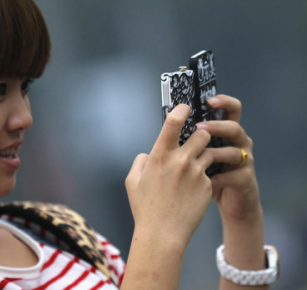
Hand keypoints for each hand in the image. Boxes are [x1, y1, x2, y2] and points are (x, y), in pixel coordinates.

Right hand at [125, 104, 213, 244]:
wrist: (163, 234)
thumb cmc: (144, 207)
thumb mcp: (132, 181)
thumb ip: (140, 161)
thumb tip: (149, 155)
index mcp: (160, 155)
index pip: (174, 122)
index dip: (182, 110)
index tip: (185, 107)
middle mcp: (180, 160)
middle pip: (202, 133)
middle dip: (201, 134)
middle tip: (196, 140)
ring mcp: (196, 173)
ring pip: (209, 151)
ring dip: (204, 153)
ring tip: (196, 164)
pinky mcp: (207, 185)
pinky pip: (209, 172)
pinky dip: (204, 175)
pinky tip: (195, 186)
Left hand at [199, 94, 261, 223]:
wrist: (231, 203)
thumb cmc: (211, 174)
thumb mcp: (200, 155)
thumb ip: (190, 141)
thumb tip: (165, 130)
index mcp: (226, 133)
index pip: (230, 109)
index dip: (223, 102)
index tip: (209, 100)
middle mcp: (239, 143)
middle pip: (234, 126)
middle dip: (217, 125)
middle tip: (200, 128)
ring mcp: (245, 161)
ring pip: (235, 150)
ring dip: (217, 152)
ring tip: (202, 155)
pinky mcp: (246, 179)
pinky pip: (234, 175)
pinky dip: (219, 177)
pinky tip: (207, 180)